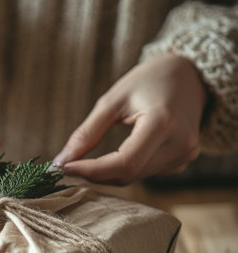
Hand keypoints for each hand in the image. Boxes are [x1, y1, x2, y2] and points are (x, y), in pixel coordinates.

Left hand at [53, 54, 206, 184]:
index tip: (65, 167)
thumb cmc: (148, 81)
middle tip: (70, 164)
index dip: (92, 170)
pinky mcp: (183, 160)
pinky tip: (116, 156)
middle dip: (95, 174)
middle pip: (128, 174)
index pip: (124, 163)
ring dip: (108, 173)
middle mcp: (180, 144)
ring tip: (88, 160)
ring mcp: (185, 155)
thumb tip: (63, 160)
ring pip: (135, 177)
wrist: (189, 75)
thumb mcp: (113, 100)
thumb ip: (88, 132)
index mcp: (163, 122)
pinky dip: (125, 169)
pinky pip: (146, 173)